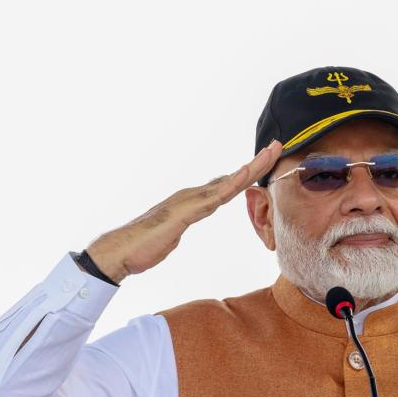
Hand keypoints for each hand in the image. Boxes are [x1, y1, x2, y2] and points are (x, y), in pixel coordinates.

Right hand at [86, 141, 282, 282]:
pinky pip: (213, 196)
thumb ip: (181, 225)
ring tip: (270, 152)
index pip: (225, 185)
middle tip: (277, 145)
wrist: (120, 251)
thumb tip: (183, 222)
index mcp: (192, 201)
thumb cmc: (143, 246)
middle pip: (231, 177)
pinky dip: (231, 184)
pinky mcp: (185, 211)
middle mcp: (192, 195)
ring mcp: (189, 201)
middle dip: (256, 162)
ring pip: (227, 182)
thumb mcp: (171, 234)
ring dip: (251, 167)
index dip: (246, 173)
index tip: (265, 162)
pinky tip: (245, 175)